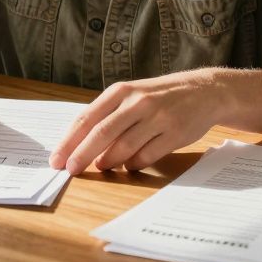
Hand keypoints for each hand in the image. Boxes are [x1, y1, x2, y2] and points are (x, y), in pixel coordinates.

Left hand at [50, 72, 219, 174]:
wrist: (204, 91)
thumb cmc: (159, 96)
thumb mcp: (132, 95)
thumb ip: (108, 115)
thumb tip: (79, 145)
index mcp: (121, 91)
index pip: (87, 118)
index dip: (69, 141)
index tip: (57, 159)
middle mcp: (138, 102)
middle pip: (102, 133)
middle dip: (82, 155)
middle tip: (70, 170)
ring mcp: (158, 117)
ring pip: (124, 147)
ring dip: (109, 161)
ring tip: (101, 167)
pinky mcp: (175, 133)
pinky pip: (147, 155)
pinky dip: (134, 164)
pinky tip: (129, 165)